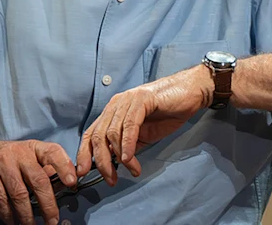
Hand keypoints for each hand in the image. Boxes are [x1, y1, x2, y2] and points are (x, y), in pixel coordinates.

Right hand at [0, 138, 77, 224]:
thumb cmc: (4, 159)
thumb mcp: (25, 159)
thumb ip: (42, 170)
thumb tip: (64, 187)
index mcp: (33, 147)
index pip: (53, 152)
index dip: (64, 167)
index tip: (73, 183)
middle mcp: (19, 151)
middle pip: (39, 179)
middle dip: (48, 204)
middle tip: (52, 221)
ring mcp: (1, 160)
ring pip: (20, 193)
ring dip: (27, 215)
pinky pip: (0, 198)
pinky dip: (7, 214)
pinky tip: (12, 221)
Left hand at [76, 65, 212, 185]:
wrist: (189, 93)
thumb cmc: (167, 113)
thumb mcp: (142, 135)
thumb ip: (127, 145)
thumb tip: (114, 163)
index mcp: (112, 113)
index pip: (90, 134)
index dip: (84, 154)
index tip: (82, 173)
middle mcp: (115, 105)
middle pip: (97, 136)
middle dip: (101, 162)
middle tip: (111, 179)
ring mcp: (127, 101)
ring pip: (112, 133)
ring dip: (119, 157)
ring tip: (131, 170)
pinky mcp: (141, 99)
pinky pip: (130, 125)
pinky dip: (128, 144)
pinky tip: (130, 158)